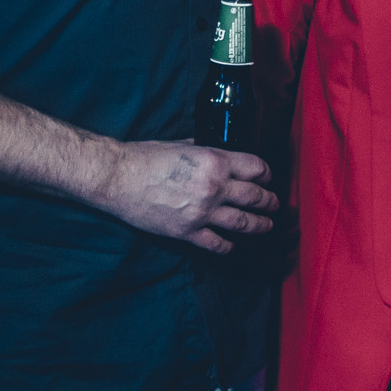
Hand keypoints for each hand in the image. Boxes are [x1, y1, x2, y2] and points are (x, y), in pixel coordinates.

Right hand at [94, 141, 276, 253]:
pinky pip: (218, 244)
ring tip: (266, 226)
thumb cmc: (144, 158)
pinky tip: (232, 245)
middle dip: (270, 201)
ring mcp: (202, 212)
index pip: (257, 169)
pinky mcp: (187, 232)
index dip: (267, 174)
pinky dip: (229, 246)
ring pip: (245, 223)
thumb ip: (203, 150)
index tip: (268, 179)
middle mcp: (215, 187)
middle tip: (274, 204)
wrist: (116, 178)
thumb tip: (215, 150)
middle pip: (256, 197)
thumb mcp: (181, 145)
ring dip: (260, 225)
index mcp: (215, 161)